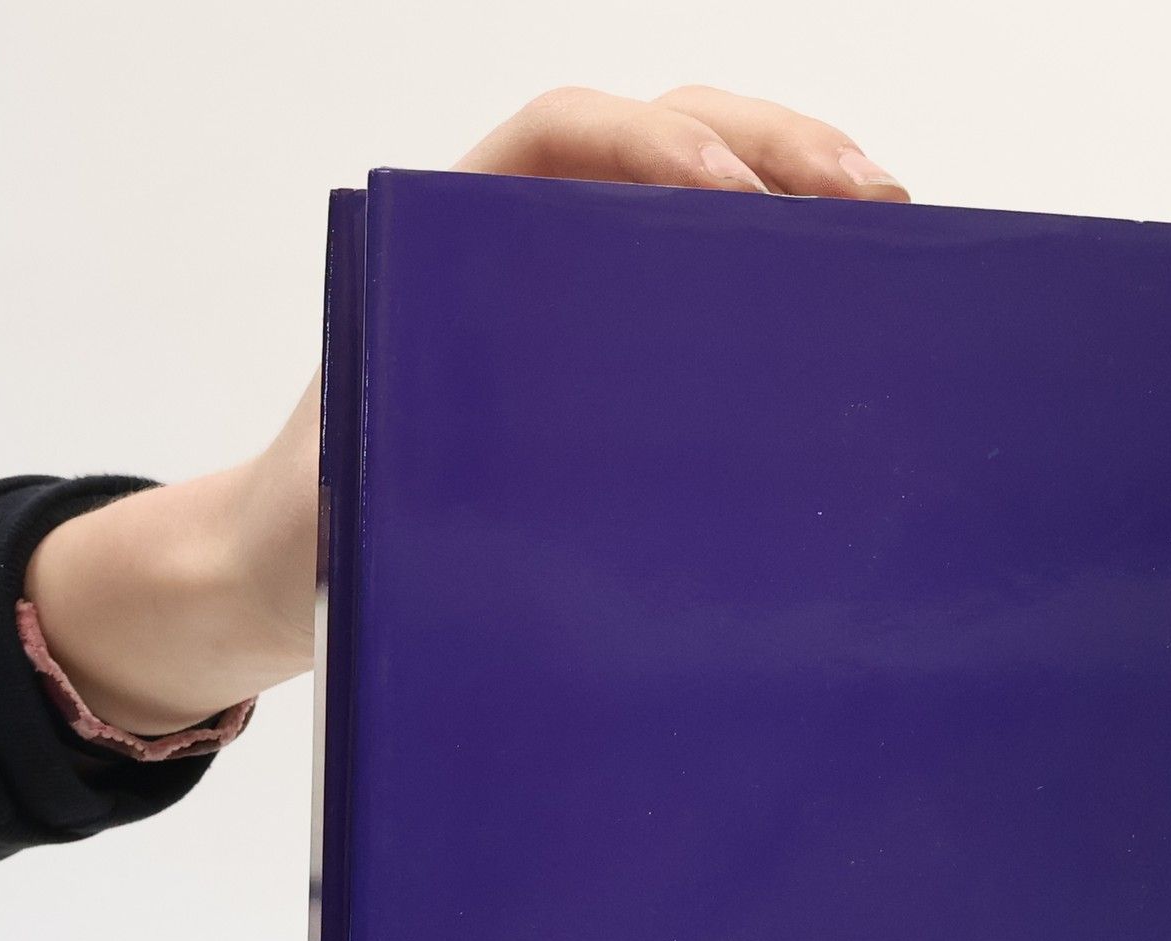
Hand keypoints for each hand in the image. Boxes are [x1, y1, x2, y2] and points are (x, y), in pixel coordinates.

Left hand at [25, 89, 908, 737]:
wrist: (279, 573)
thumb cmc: (313, 534)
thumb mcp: (361, 510)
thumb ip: (426, 497)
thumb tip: (545, 556)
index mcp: (442, 250)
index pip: (560, 139)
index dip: (653, 145)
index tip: (733, 198)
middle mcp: (513, 251)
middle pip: (653, 138)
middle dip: (770, 148)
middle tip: (872, 201)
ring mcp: (565, 298)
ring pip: (690, 190)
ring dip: (794, 187)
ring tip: (891, 224)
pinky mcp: (606, 357)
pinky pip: (695, 276)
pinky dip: (773, 262)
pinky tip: (841, 291)